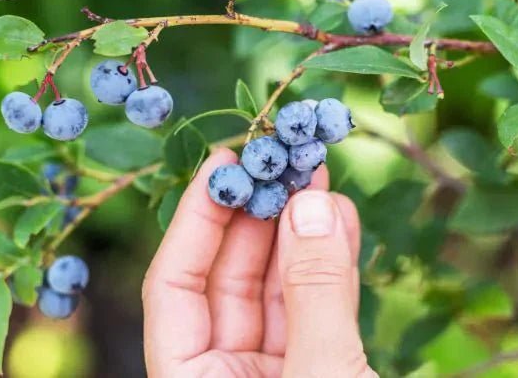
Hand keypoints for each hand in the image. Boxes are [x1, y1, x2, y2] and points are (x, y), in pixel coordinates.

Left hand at [142, 148, 374, 376]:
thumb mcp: (322, 373)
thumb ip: (315, 293)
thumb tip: (309, 206)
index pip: (174, 286)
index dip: (196, 218)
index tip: (224, 162)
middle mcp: (228, 375)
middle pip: (229, 279)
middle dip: (259, 215)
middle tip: (283, 160)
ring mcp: (275, 373)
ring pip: (278, 289)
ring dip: (302, 232)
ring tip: (318, 178)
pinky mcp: (320, 370)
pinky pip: (318, 307)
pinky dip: (333, 265)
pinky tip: (342, 220)